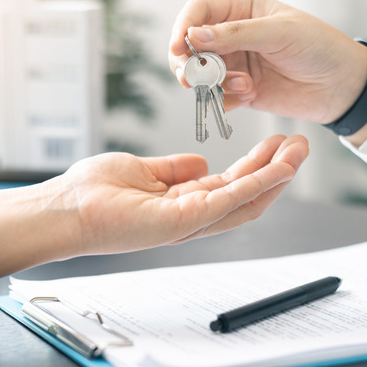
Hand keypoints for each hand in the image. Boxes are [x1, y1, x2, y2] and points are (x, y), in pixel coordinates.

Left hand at [0, 134, 308, 284]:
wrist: (67, 208)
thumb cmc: (94, 193)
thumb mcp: (143, 170)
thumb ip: (174, 169)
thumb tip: (200, 163)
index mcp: (183, 202)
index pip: (231, 185)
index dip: (258, 166)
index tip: (276, 144)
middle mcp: (192, 215)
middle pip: (246, 195)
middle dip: (276, 170)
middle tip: (299, 145)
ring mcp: (190, 221)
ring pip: (246, 200)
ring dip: (276, 175)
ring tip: (298, 151)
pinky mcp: (183, 221)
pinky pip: (229, 200)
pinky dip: (257, 183)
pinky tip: (278, 167)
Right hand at [168, 0, 366, 132]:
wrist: (342, 86)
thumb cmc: (319, 47)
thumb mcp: (279, 32)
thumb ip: (235, 34)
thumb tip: (195, 35)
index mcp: (241, 8)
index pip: (198, 11)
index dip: (183, 28)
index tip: (179, 48)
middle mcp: (233, 35)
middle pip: (191, 46)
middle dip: (189, 62)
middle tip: (192, 78)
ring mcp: (235, 64)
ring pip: (201, 75)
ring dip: (214, 83)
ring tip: (243, 85)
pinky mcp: (240, 91)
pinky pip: (217, 98)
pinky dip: (226, 100)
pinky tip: (249, 95)